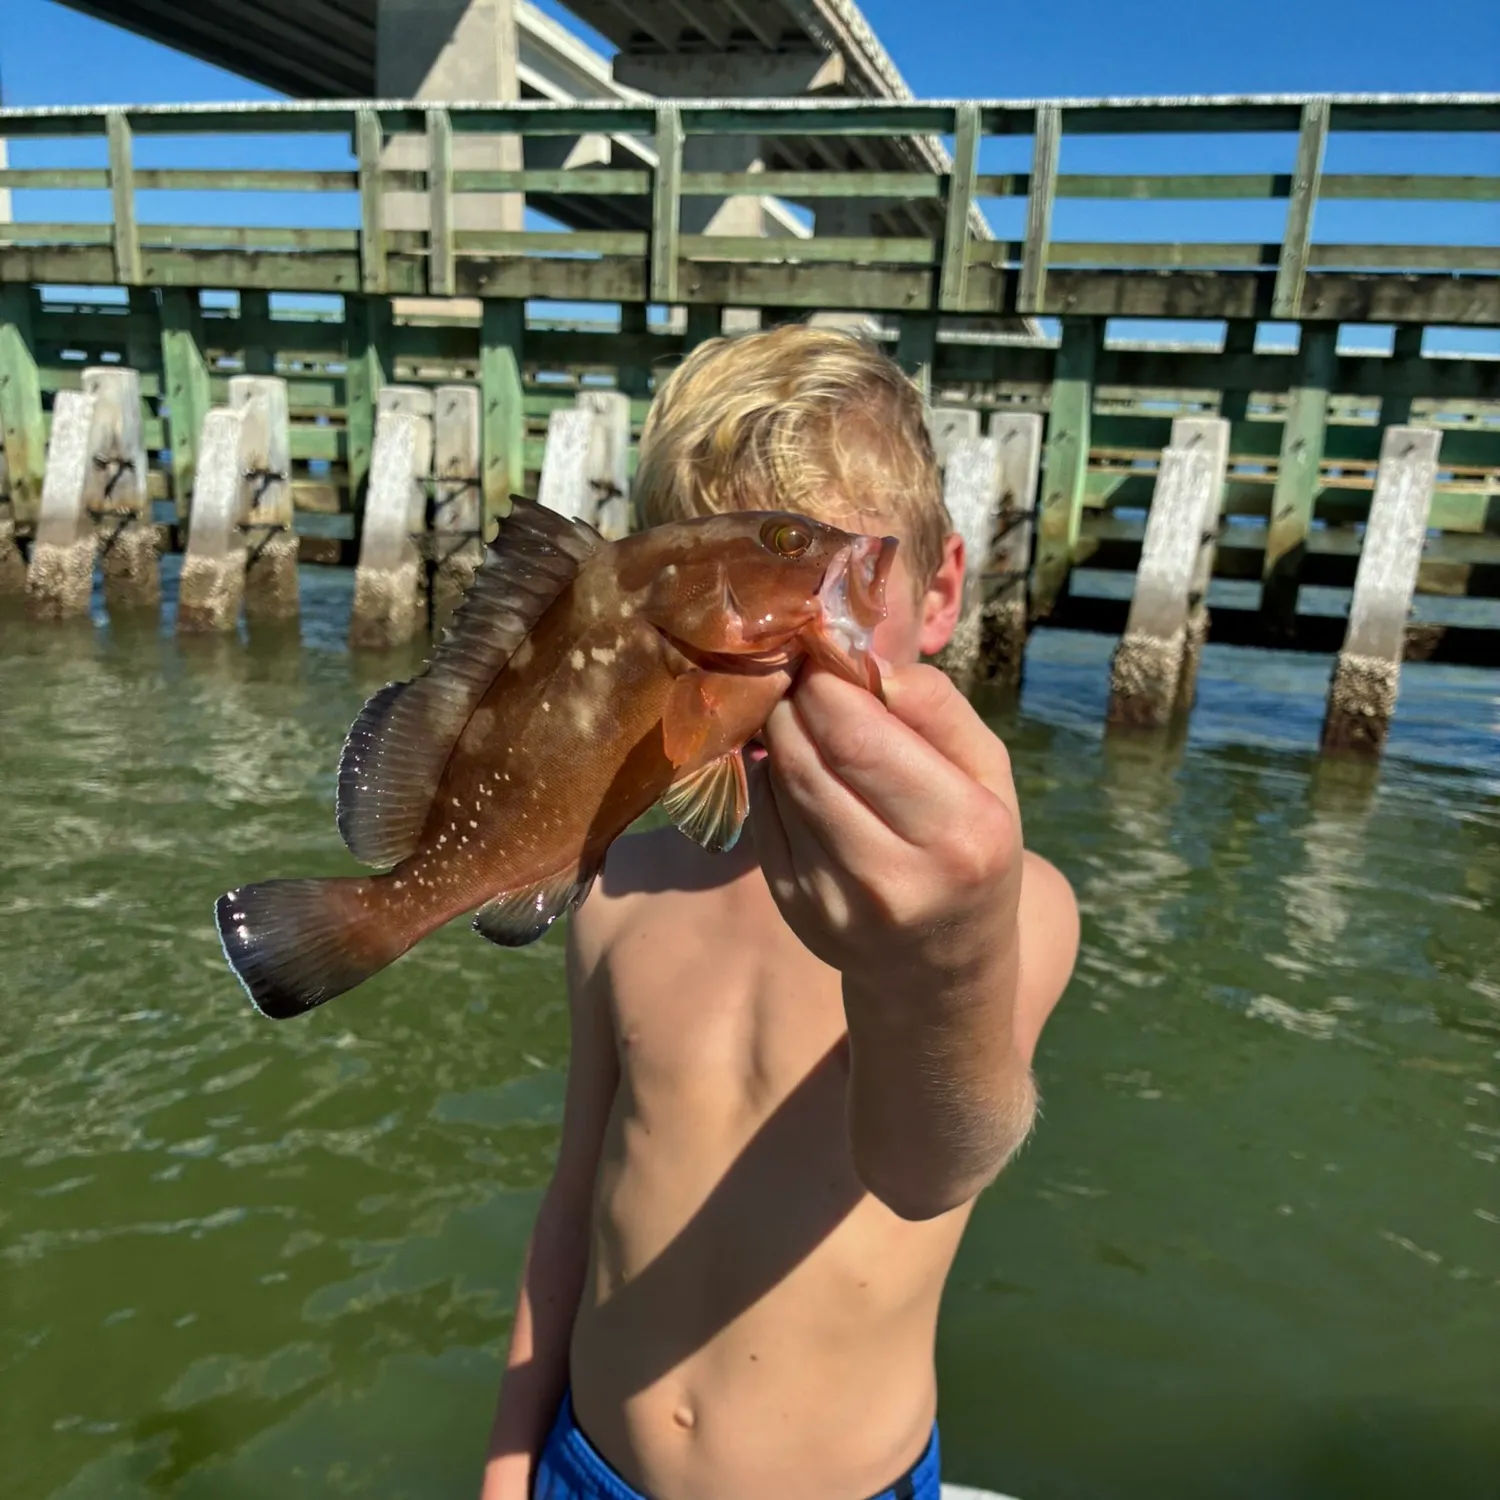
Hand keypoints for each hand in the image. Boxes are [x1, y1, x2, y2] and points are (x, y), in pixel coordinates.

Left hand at [751, 663, 1022, 1003]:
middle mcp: (894, 878)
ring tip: (804, 718)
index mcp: (960, 833)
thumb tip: (865, 661)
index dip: (825, 684)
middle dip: (796, 703)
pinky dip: (774, 779)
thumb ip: (937, 707)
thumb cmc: (972, 846)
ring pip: (780, 783)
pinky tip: (803, 774)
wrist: (942, 962)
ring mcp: (834, 901)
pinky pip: (764, 816)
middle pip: (807, 758)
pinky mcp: (794, 907)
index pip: (857, 736)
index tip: (825, 657)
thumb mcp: (988, 773)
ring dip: (781, 736)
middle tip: (805, 679)